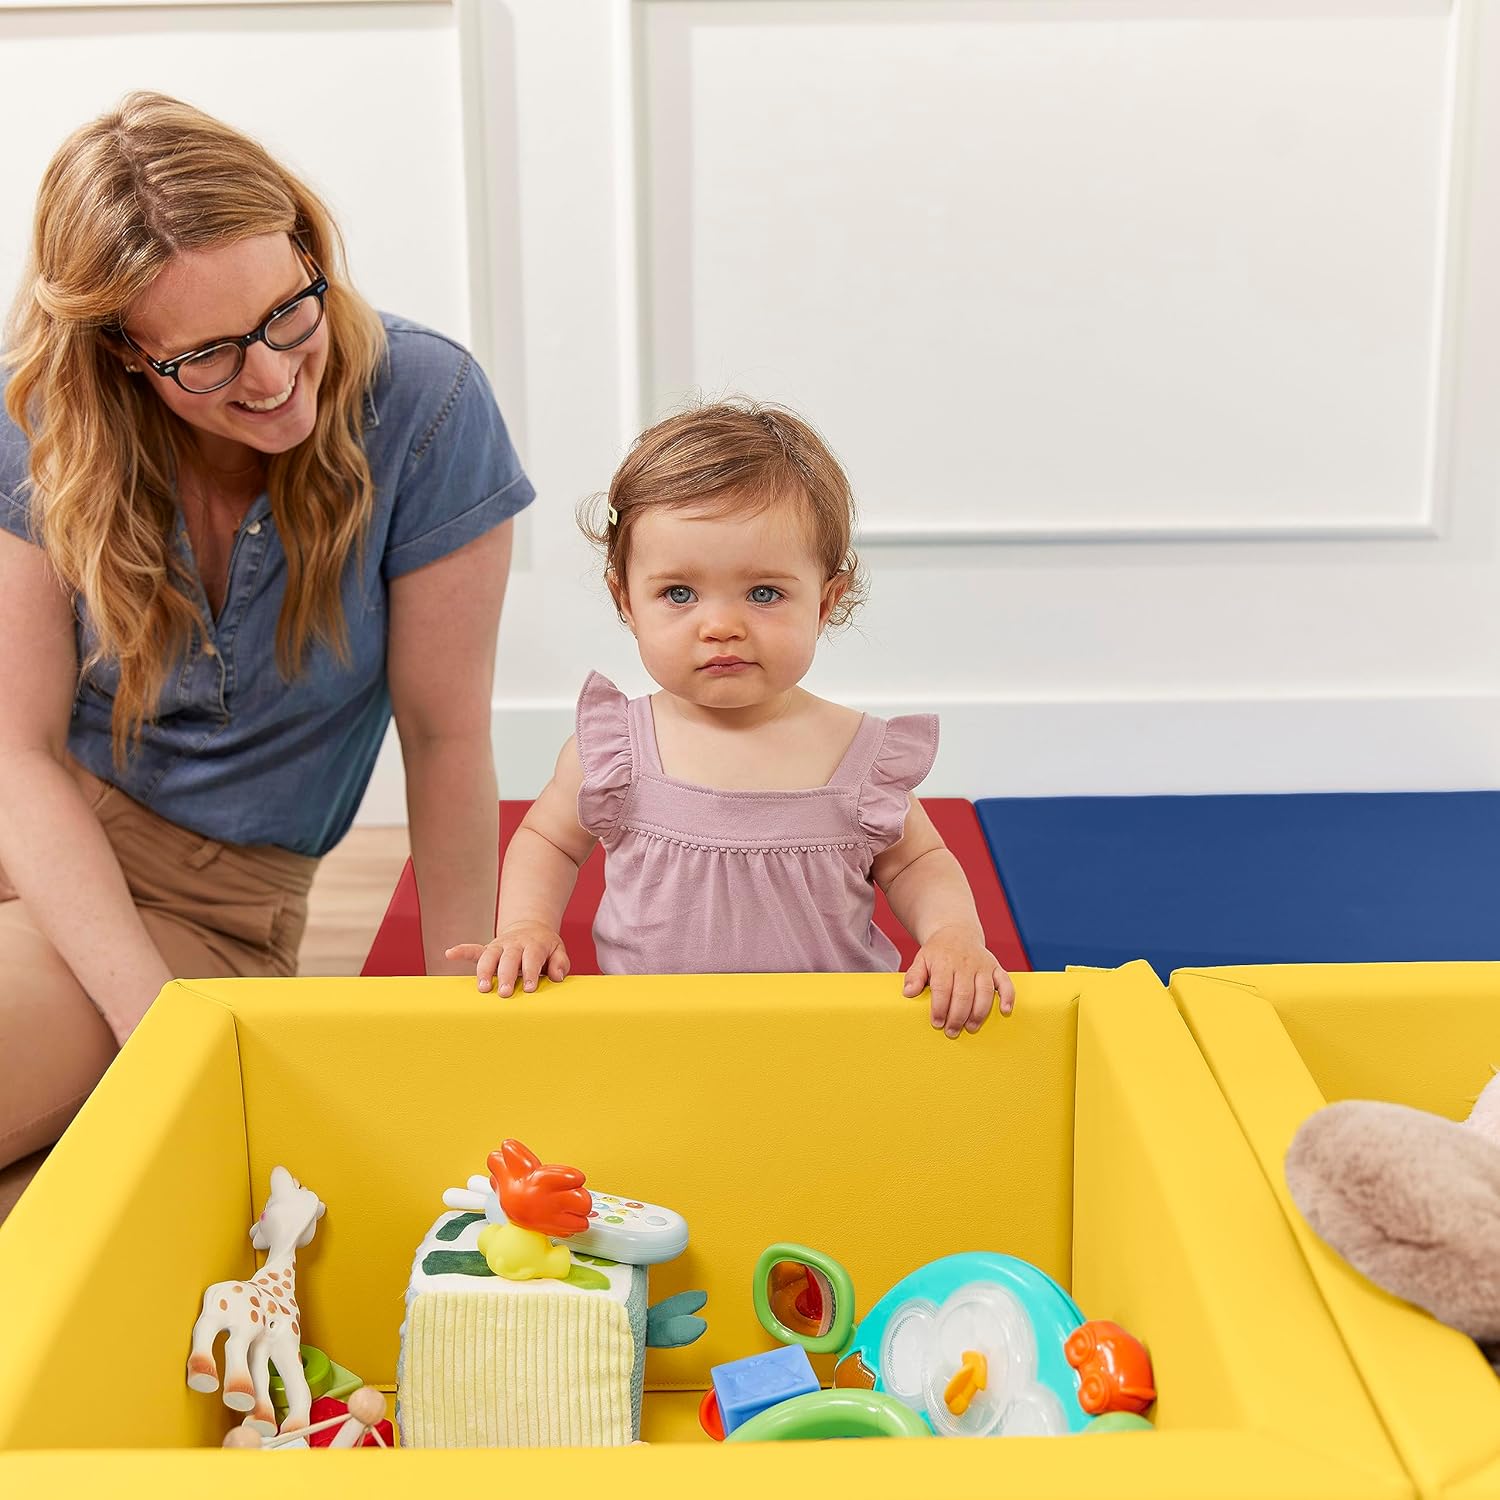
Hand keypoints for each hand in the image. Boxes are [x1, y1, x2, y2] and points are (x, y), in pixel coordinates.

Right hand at [444, 923, 569, 996]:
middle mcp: (514, 944)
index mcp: (533, 945)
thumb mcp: (558, 951)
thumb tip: (557, 976)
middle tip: (504, 993)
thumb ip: (560, 963)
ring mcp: (499, 946)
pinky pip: (473, 949)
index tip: (529, 988)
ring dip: (484, 971)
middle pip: (508, 958)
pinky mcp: (488, 949)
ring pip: (489, 956)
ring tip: (482, 988)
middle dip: (505, 976)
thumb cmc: (545, 947)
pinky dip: (462, 951)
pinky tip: (450, 954)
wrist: (531, 928)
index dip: (530, 972)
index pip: (531, 959)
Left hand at [903, 924, 1015, 1038]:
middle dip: (957, 1016)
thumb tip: (908, 993)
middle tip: (952, 1032)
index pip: (942, 988)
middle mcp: (965, 963)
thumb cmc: (937, 952)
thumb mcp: (921, 959)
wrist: (956, 932)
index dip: (940, 1008)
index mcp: (944, 962)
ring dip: (978, 1013)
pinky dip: (1008, 997)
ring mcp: (983, 965)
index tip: (937, 1023)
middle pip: (964, 994)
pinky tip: (1005, 1011)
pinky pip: (1006, 982)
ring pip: (984, 992)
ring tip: (970, 1028)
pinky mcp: (996, 967)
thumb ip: (914, 976)